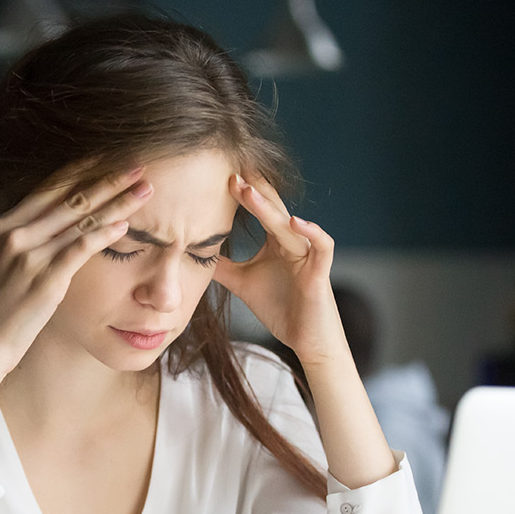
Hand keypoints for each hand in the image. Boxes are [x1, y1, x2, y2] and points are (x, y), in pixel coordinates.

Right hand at [0, 164, 153, 452]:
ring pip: (81, 218)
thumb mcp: (0, 269)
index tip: (110, 158)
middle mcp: (14, 234)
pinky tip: (126, 225)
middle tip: (139, 164)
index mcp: (2, 227)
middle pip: (70, 197)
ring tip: (146, 189)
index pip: (49, 188)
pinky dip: (105, 233)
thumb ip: (23, 247)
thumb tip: (52, 235)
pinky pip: (81, 248)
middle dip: (108, 178)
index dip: (82, 170)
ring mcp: (28, 255)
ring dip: (118, 201)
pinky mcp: (44, 279)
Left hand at [214, 174, 347, 367]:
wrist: (306, 340)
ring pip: (290, 225)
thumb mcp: (242, 283)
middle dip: (253, 190)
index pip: (260, 209)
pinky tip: (294, 222)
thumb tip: (192, 252)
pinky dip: (311, 232)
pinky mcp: (320, 272)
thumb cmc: (280, 307)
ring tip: (249, 191)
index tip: (220, 176)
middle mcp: (293, 242)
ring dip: (269, 208)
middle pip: (273, 209)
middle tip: (230, 173)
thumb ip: (222, 267)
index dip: (243, 193)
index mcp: (276, 241)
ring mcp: (308, 255)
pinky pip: (322, 246)